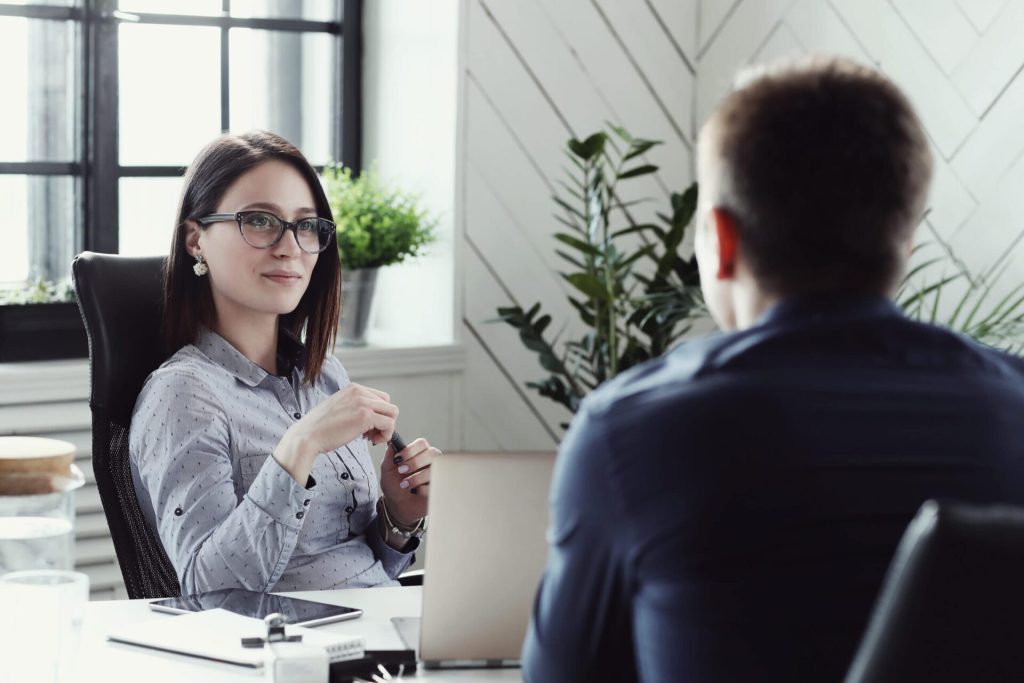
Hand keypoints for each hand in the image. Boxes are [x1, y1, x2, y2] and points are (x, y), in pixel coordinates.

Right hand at [275, 384, 397, 483]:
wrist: (307, 436)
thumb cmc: (320, 428)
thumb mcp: (339, 407)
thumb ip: (355, 406)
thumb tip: (372, 416)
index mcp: (353, 388)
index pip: (380, 398)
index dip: (378, 414)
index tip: (368, 427)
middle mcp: (359, 392)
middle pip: (388, 405)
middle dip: (383, 421)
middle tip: (371, 434)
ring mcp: (363, 403)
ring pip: (392, 413)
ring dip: (386, 428)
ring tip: (371, 438)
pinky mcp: (365, 416)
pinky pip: (389, 424)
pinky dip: (385, 435)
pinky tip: (372, 440)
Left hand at [380, 437, 436, 524]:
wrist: (398, 506)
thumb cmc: (394, 486)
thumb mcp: (387, 470)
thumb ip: (389, 456)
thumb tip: (391, 443)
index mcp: (419, 453)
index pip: (422, 443)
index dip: (410, 450)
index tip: (398, 459)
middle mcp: (430, 461)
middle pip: (432, 453)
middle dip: (415, 462)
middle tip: (401, 471)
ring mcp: (437, 474)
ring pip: (434, 469)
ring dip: (416, 477)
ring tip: (404, 485)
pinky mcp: (439, 487)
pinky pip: (436, 484)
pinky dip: (422, 489)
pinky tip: (416, 492)